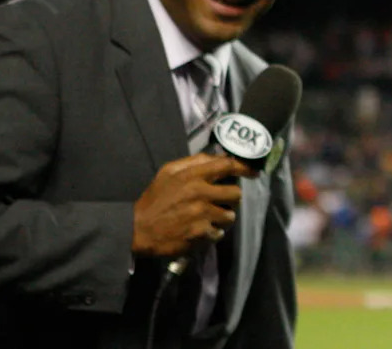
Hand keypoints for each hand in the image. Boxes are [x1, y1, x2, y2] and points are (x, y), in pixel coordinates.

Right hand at [131, 153, 256, 256]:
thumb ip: (194, 162)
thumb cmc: (154, 198)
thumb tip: (218, 157)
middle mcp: (200, 193)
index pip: (227, 165)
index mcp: (192, 175)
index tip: (254, 172)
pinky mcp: (201, 234)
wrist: (137, 229)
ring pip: (230, 216)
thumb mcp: (168, 172)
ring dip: (223, 218)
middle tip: (223, 201)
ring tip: (210, 218)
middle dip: (232, 198)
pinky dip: (213, 233)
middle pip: (236, 193)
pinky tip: (200, 230)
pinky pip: (219, 233)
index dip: (245, 167)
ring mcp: (202, 214)